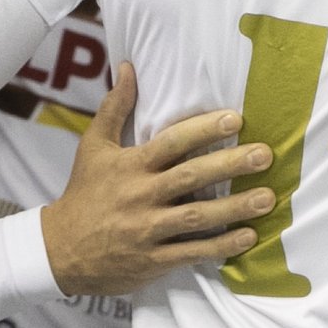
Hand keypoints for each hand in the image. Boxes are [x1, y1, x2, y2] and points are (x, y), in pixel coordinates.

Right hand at [41, 65, 272, 293]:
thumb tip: (127, 67)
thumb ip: (115, 107)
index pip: (172, 142)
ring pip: (197, 217)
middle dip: (231, 165)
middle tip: (265, 155)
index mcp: (130, 165)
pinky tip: (248, 237)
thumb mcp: (93, 147)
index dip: (204, 130)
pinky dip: (221, 246)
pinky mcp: (152, 260)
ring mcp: (147, 229)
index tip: (236, 119)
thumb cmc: (83, 193)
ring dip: (235, 208)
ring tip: (268, 198)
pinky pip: (192, 252)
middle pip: (191, 177)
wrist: (59, 250)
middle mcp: (141, 195)